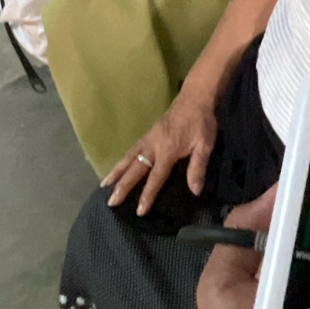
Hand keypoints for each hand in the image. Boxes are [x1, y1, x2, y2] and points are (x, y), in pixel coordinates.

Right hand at [101, 90, 217, 212]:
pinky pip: (131, 150)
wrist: (195, 98)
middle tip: (111, 201)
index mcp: (167, 150)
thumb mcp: (205, 145)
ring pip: (128, 158)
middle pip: (135, 169)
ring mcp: (148, 139)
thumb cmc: (201, 123)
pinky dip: (122, 161)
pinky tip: (118, 167)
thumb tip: (195, 191)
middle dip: (122, 186)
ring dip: (116, 172)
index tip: (139, 210)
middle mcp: (153, 145)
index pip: (155, 177)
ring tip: (104, 185)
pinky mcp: (148, 134)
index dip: (147, 195)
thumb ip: (197, 168)